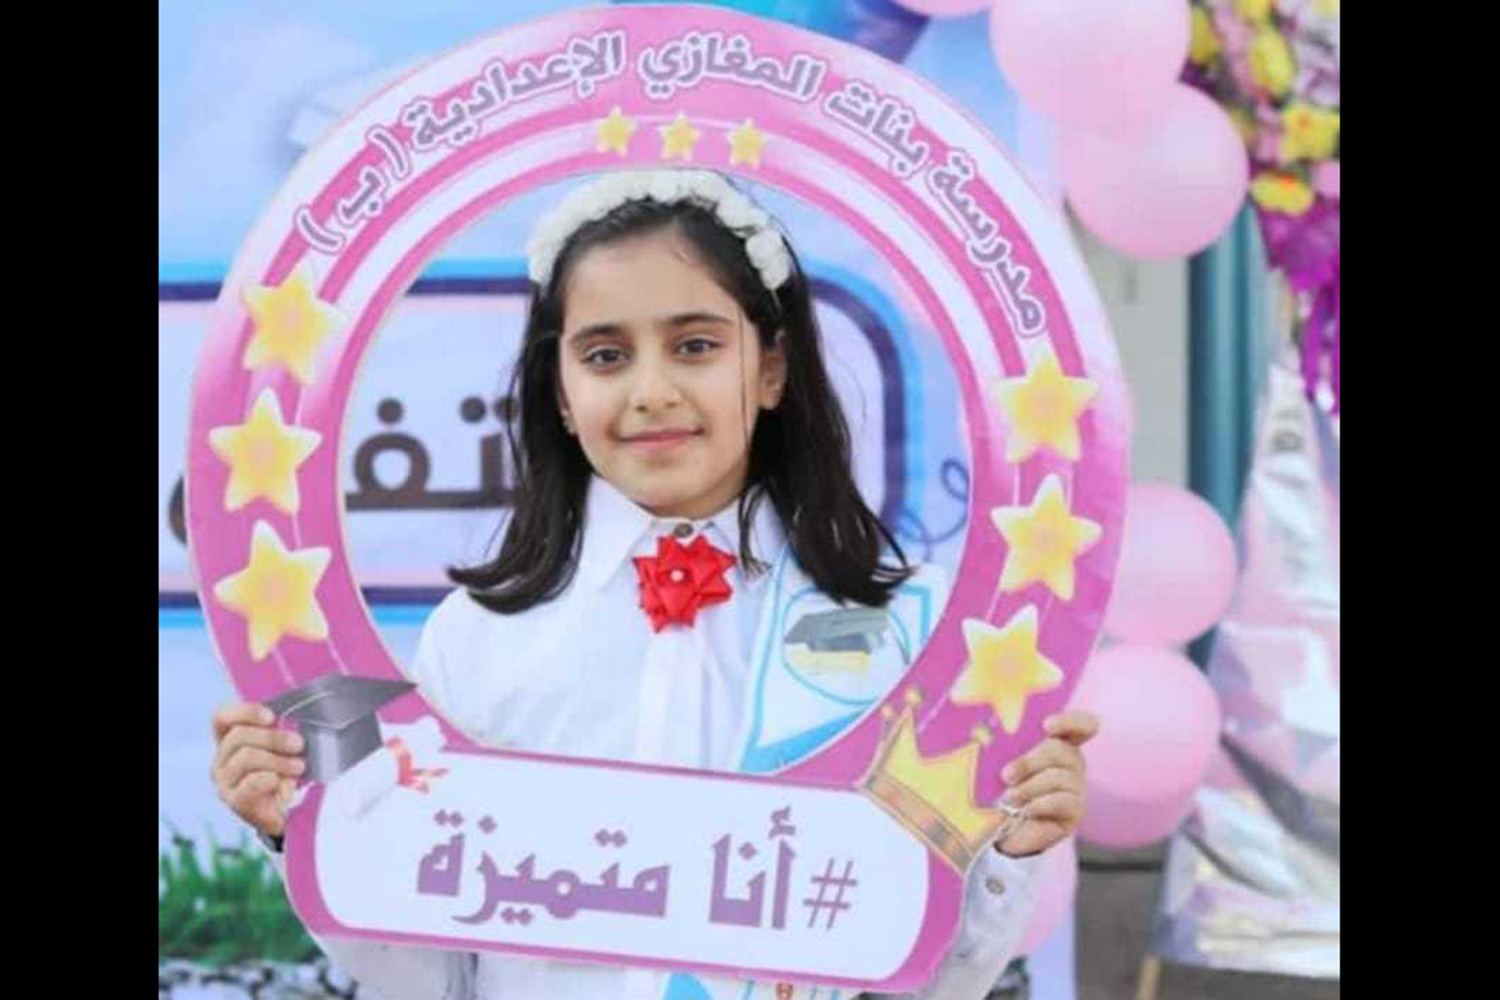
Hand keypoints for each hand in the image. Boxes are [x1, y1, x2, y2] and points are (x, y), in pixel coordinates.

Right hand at [210, 702, 305, 838]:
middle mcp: (222, 759)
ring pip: (246, 757)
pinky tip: (285, 782)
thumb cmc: (284, 772)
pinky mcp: (235, 800)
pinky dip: (271, 778)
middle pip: (238, 736)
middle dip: (273, 738)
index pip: (222, 718)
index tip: (271, 716)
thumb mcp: (283, 748)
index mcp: (229, 740)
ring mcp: (225, 781)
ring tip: (299, 766)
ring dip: (278, 760)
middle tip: (298, 744)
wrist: (284, 813)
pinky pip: (251, 783)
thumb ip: (282, 732)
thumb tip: (298, 720)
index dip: (245, 712)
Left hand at [993, 710, 1098, 857]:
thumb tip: (987, 728)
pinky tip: (1025, 810)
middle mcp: (1071, 763)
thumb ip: (1000, 742)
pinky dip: (1039, 805)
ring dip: (1029, 787)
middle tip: (1006, 775)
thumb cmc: (994, 786)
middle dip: (1030, 762)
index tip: (1047, 725)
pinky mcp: (1074, 811)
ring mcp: (1076, 787)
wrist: (995, 827)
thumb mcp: (994, 761)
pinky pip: (1063, 801)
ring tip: (1009, 798)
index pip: (1082, 725)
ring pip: (1060, 777)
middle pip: (1062, 750)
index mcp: (1056, 741)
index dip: (1070, 721)